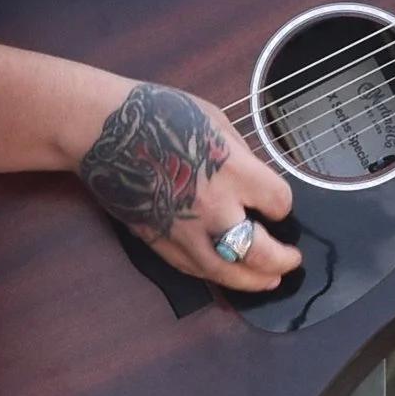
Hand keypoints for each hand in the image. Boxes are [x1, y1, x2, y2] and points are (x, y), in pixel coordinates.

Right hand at [76, 82, 300, 291]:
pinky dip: (214, 274)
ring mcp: (182, 229)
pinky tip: (226, 273)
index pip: (277, 202)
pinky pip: (191, 268)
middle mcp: (212, 207)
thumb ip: (240, 155)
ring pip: (225, 273)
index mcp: (232, 171)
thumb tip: (255, 178)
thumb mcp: (214, 120)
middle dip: (282, 260)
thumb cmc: (156, 114)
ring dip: (252, 282)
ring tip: (269, 281)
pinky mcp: (157, 240)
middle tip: (292, 260)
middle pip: (260, 253)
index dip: (282, 205)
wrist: (102, 130)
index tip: (277, 204)